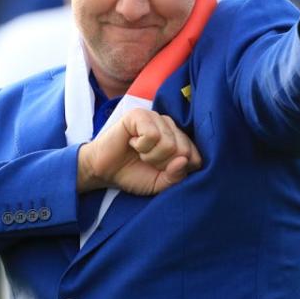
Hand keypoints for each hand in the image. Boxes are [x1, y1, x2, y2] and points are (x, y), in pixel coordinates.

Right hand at [78, 109, 201, 195]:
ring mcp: (156, 118)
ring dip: (150, 156)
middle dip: (163, 164)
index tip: (161, 170)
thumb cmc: (133, 174)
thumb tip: (184, 160)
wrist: (104, 170)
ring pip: (168, 143)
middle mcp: (171, 127)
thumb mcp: (159, 183)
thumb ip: (175, 177)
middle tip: (147, 161)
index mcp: (180, 141)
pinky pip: (152, 135)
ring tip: (139, 152)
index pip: (195, 157)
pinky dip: (141, 146)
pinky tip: (132, 143)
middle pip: (183, 150)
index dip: (177, 170)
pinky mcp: (140, 115)